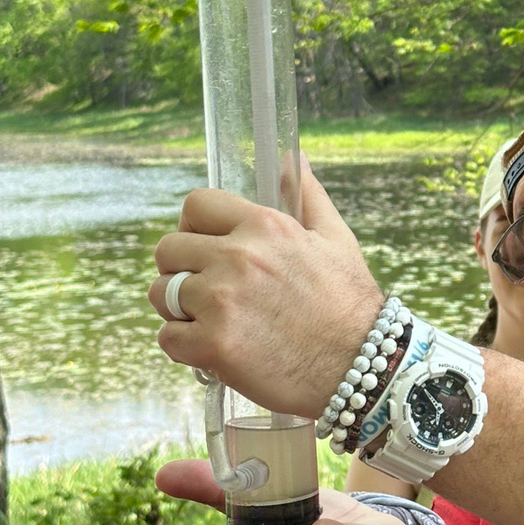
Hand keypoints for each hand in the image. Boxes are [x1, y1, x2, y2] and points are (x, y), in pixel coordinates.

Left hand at [149, 157, 383, 418]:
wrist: (362, 368)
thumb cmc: (350, 306)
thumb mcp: (336, 240)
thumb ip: (307, 196)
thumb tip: (292, 156)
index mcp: (263, 227)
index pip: (195, 206)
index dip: (194, 227)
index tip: (206, 249)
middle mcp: (237, 258)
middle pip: (168, 250)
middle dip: (182, 271)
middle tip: (209, 294)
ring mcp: (221, 302)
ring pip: (162, 295)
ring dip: (180, 312)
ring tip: (215, 324)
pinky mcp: (214, 346)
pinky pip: (169, 339)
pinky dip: (186, 348)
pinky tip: (216, 351)